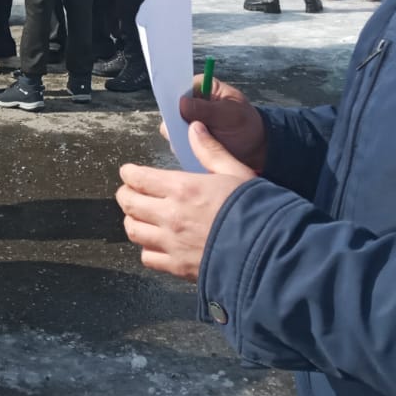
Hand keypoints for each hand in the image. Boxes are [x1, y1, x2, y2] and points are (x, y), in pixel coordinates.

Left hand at [118, 121, 259, 280]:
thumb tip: (195, 128)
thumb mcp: (236, 172)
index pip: (138, 178)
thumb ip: (211, 151)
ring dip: (133, 220)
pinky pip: (147, 257)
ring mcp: (171, 243)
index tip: (129, 172)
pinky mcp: (177, 267)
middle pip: (129, 203)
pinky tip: (156, 243)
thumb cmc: (256, 209)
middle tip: (130, 192)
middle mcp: (170, 215)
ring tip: (140, 216)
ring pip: (133, 230)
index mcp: (182, 188)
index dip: (129, 173)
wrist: (268, 252)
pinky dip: (147, 249)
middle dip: (126, 194)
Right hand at [161, 72, 267, 174]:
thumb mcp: (230, 114)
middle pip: (170, 108)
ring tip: (199, 145)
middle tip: (191, 132)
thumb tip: (182, 103)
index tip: (179, 111)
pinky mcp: (185, 138)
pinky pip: (176, 143)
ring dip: (181, 137)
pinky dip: (184, 148)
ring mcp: (186, 122)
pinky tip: (196, 153)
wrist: (253, 150)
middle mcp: (190, 103)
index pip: (179, 86)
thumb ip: (206, 109)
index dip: (176, 97)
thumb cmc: (246, 125)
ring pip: (170, 128)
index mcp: (201, 87)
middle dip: (177, 121)